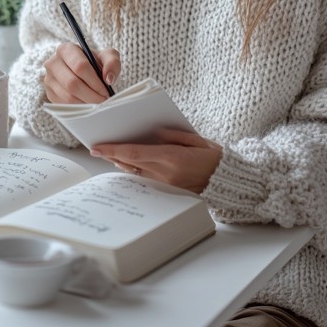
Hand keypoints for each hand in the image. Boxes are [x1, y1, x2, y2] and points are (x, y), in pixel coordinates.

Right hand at [43, 42, 120, 104]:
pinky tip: (88, 105)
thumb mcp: (107, 57)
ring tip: (98, 104)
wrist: (83, 72)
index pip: (80, 66)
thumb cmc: (95, 63)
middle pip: (72, 83)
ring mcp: (49, 79)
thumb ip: (112, 63)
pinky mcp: (49, 93)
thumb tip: (108, 78)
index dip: (95, 81)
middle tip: (103, 101)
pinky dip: (78, 108)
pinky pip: (64, 105)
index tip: (106, 91)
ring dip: (86, 103)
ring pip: (68, 96)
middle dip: (91, 95)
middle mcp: (53, 63)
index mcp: (66, 49)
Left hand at [90, 128, 222, 193]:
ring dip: (122, 164)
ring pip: (136, 174)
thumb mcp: (194, 138)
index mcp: (172, 158)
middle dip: (113, 156)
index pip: (135, 153)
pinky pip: (146, 181)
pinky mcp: (169, 193)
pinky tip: (128, 164)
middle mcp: (166, 174)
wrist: (228, 180)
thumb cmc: (213, 156)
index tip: (97, 147)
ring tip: (110, 154)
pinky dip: (135, 171)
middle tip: (98, 148)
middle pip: (131, 165)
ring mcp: (167, 186)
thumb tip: (151, 133)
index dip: (114, 150)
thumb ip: (171, 134)